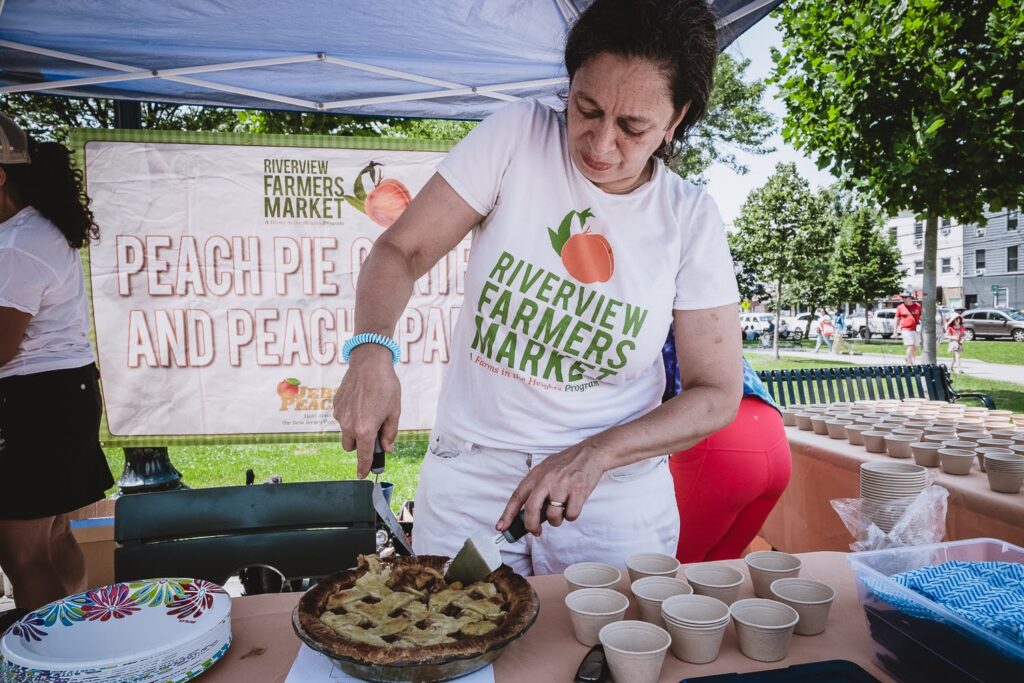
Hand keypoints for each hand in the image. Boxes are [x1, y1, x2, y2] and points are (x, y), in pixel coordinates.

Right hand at [333, 344, 400, 477]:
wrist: (369, 363)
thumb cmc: (385, 386)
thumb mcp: (394, 412)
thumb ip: (390, 433)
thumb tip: (387, 447)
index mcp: (364, 430)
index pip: (363, 456)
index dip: (364, 467)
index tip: (362, 475)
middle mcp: (348, 425)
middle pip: (350, 446)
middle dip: (359, 444)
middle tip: (373, 431)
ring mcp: (339, 415)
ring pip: (345, 431)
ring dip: (354, 428)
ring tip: (368, 410)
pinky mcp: (335, 405)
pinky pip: (342, 417)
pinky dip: (350, 415)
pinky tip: (361, 401)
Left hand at [496, 441, 609, 535]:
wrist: (590, 453)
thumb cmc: (567, 464)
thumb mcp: (545, 470)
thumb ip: (536, 488)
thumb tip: (527, 513)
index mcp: (536, 475)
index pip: (517, 497)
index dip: (507, 514)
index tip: (501, 527)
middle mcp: (547, 480)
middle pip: (532, 509)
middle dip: (531, 526)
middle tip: (535, 532)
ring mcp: (562, 486)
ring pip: (552, 516)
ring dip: (556, 521)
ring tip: (562, 511)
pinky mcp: (578, 491)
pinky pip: (571, 515)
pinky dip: (572, 515)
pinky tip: (574, 505)